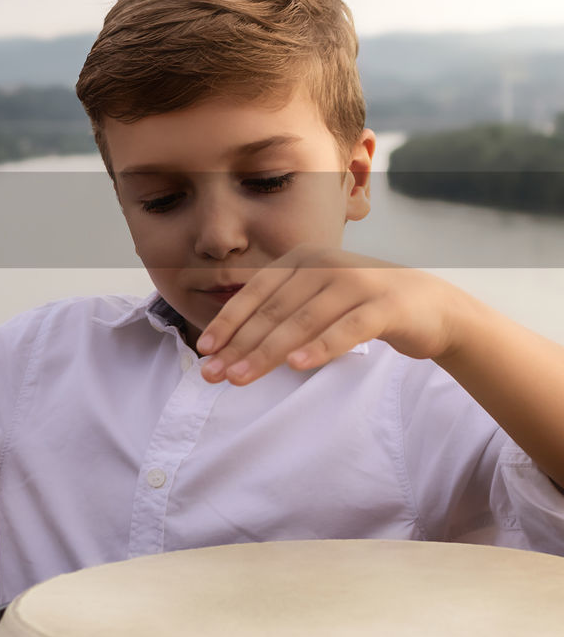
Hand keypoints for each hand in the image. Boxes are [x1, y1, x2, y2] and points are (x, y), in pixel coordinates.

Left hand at [195, 245, 459, 384]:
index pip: (256, 293)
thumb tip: (231, 344)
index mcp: (303, 258)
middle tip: (214, 376)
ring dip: (267, 352)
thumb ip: (281, 312)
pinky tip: (297, 366)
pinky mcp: (385, 305)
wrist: (432, 307)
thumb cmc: (361, 307)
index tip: (205, 351)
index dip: (228, 322)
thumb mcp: (316, 301)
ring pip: (302, 321)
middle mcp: (325, 263)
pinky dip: (320, 347)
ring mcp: (356, 281)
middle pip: (273, 311)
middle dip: (239, 345)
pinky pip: (347, 329)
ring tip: (240, 378)